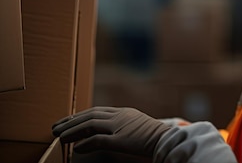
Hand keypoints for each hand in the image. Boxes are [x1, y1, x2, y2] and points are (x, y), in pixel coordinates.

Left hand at [52, 106, 169, 155]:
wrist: (168, 140)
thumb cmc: (153, 138)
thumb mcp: (134, 129)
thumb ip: (118, 129)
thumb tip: (98, 137)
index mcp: (124, 112)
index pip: (96, 111)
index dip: (79, 116)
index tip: (67, 121)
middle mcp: (121, 116)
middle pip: (90, 114)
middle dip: (71, 120)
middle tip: (55, 127)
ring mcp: (121, 126)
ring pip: (91, 124)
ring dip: (72, 130)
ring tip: (59, 136)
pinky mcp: (122, 139)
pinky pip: (98, 139)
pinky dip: (85, 142)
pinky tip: (75, 147)